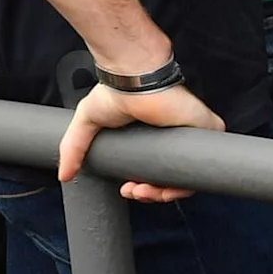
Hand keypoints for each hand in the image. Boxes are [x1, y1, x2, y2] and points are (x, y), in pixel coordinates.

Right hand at [56, 81, 223, 200]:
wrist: (133, 78)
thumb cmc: (116, 91)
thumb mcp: (88, 123)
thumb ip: (74, 148)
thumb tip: (65, 175)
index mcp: (154, 139)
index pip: (157, 173)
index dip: (143, 188)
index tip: (127, 189)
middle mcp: (175, 138)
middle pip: (173, 180)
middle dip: (152, 194)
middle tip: (133, 191)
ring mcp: (193, 134)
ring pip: (188, 176)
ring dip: (164, 193)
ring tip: (142, 191)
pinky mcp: (207, 128)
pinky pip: (206, 164)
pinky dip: (187, 182)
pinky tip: (164, 186)